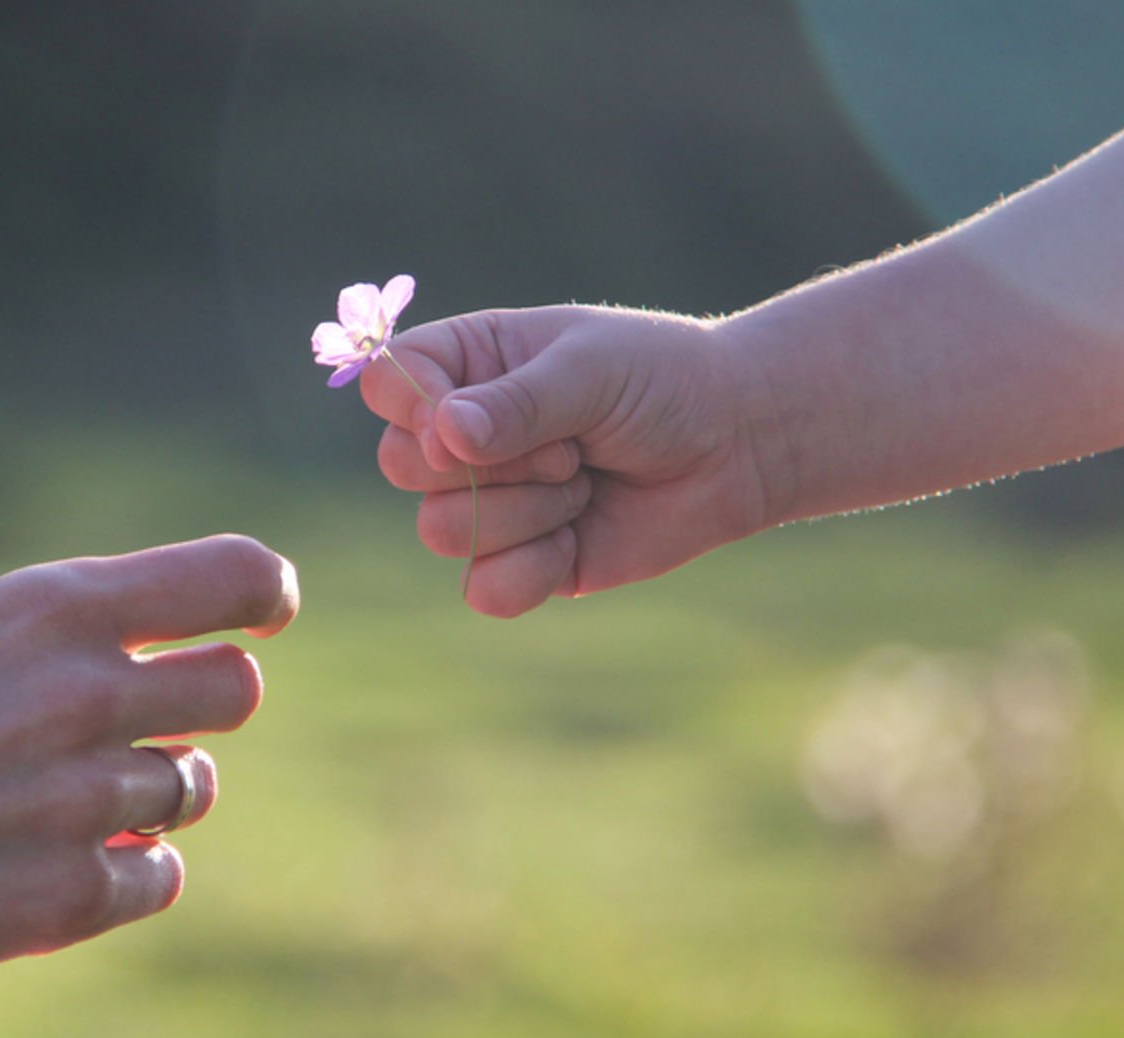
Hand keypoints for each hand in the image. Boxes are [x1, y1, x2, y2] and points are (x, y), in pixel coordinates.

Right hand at [0, 534, 299, 984]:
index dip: (263, 593)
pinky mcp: (72, 898)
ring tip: (55, 798)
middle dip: (202, 702)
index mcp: (49, 609)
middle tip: (145, 719)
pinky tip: (56, 860)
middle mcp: (86, 695)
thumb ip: (50, 641)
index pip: (234, 576)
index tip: (262, 612)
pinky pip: (161, 875)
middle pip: (236, 688)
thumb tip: (140, 656)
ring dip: (149, 792)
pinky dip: (127, 871)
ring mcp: (86, 801)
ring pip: (192, 786)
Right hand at [361, 306, 776, 616]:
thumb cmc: (664, 383)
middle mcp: (462, 434)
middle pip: (401, 464)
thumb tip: (445, 437)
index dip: (413, 409)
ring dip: (527, 511)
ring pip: (440, 529)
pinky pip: (484, 588)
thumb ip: (518, 404)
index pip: (387, 383)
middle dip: (490, 466)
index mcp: (467, 364)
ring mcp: (487, 501)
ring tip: (584, 482)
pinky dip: (534, 569)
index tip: (464, 419)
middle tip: (567, 446)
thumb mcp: (592, 371)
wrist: (737, 446)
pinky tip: (580, 537)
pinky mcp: (519, 561)